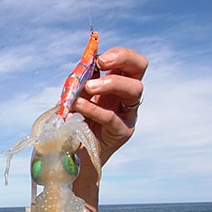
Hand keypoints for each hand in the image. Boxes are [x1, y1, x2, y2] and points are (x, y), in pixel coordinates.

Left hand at [74, 46, 147, 165]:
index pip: (129, 61)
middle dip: (122, 59)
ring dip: (111, 82)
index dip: (118, 54)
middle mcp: (126, 96)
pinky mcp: (121, 132)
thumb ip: (79, 83)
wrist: (71, 157)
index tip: (98, 57)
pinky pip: (111, 117)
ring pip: (134, 90)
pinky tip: (78, 106)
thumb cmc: (72, 123)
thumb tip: (82, 66)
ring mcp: (127, 114)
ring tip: (89, 86)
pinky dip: (93, 109)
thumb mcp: (74, 97)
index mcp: (117, 83)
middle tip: (101, 62)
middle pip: (140, 67)